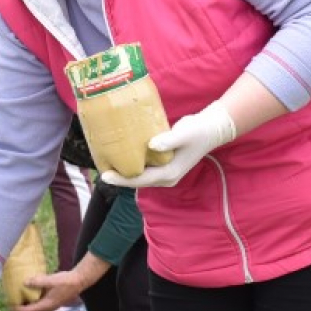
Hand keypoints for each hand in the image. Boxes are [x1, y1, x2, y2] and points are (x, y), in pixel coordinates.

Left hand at [13, 255, 108, 310]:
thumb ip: (38, 282)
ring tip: (20, 298)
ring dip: (28, 306)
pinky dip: (33, 301)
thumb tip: (24, 283)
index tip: (10, 305)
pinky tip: (31, 293)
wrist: (79, 281)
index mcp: (47, 305)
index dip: (19, 309)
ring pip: (36, 309)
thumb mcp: (51, 280)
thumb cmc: (65, 281)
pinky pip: (40, 304)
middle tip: (13, 302)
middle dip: (22, 309)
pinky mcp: (53, 300)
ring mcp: (51, 304)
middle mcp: (48, 307)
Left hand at [101, 102, 236, 188]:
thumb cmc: (197, 132)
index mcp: (169, 174)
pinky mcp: (163, 164)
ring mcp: (164, 172)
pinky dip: (132, 163)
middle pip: (137, 181)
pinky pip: (144, 167)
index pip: (140, 180)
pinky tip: (120, 154)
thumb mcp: (183, 134)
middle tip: (100, 168)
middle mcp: (165, 177)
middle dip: (119, 177)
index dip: (122, 179)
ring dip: (124, 171)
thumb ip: (168, 140)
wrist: (210, 129)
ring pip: (140, 175)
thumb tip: (151, 145)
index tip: (105, 175)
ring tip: (106, 162)